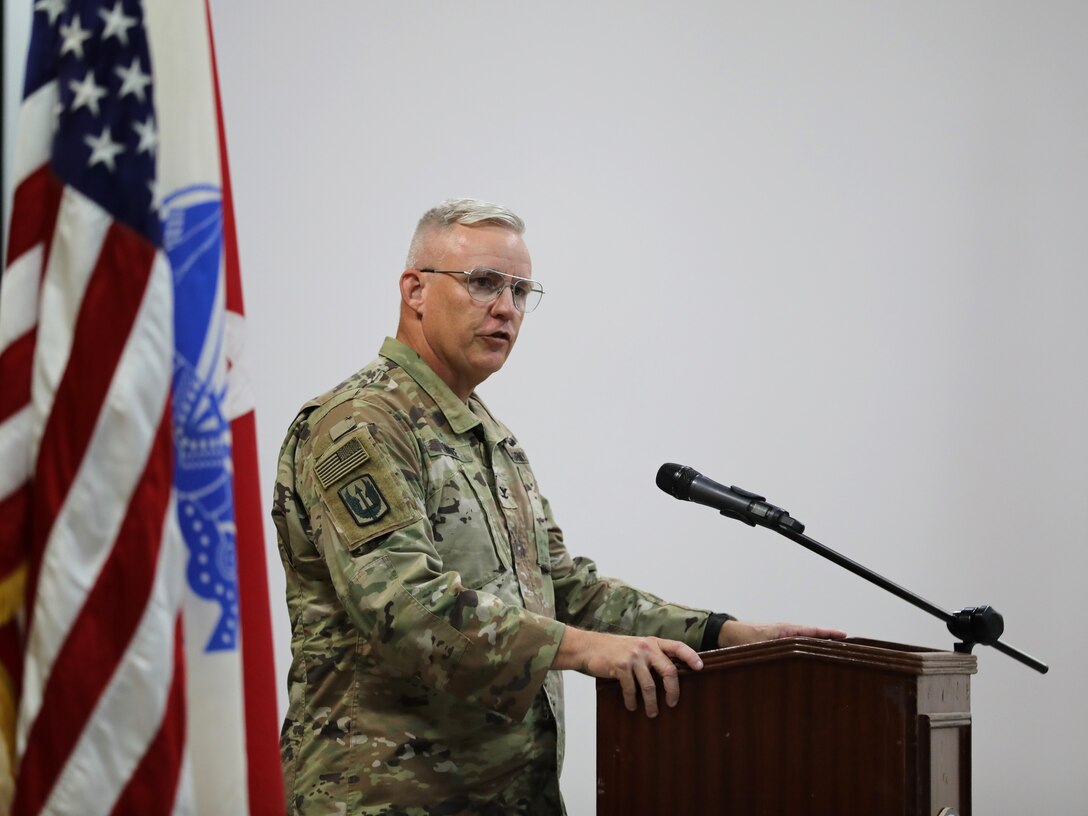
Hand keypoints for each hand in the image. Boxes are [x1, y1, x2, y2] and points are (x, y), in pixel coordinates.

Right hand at [553, 627, 703, 717]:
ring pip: (650, 686)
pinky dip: (632, 701)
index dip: (691, 656)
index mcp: (653, 642)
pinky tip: (632, 706)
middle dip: (673, 691)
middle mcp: (646, 647)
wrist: (590, 646)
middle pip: (669, 671)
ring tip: (652, 713)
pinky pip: (631, 689)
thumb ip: (652, 656)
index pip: (678, 646)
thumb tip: (671, 675)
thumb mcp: (637, 647)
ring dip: (652, 703)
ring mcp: (634, 656)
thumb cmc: (615, 649)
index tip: (700, 668)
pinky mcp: (621, 666)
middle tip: (672, 703)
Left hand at [718, 620, 846, 647]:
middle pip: (814, 637)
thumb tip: (790, 653)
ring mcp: (784, 640)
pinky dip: (807, 651)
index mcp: (787, 630)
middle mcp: (788, 633)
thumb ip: (777, 648)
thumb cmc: (744, 636)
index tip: (844, 634)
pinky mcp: (779, 646)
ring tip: (834, 655)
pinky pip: (797, 648)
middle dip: (829, 641)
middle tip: (846, 648)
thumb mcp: (763, 644)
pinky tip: (812, 661)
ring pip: (806, 643)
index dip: (829, 633)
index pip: (813, 631)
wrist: (729, 634)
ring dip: (819, 647)